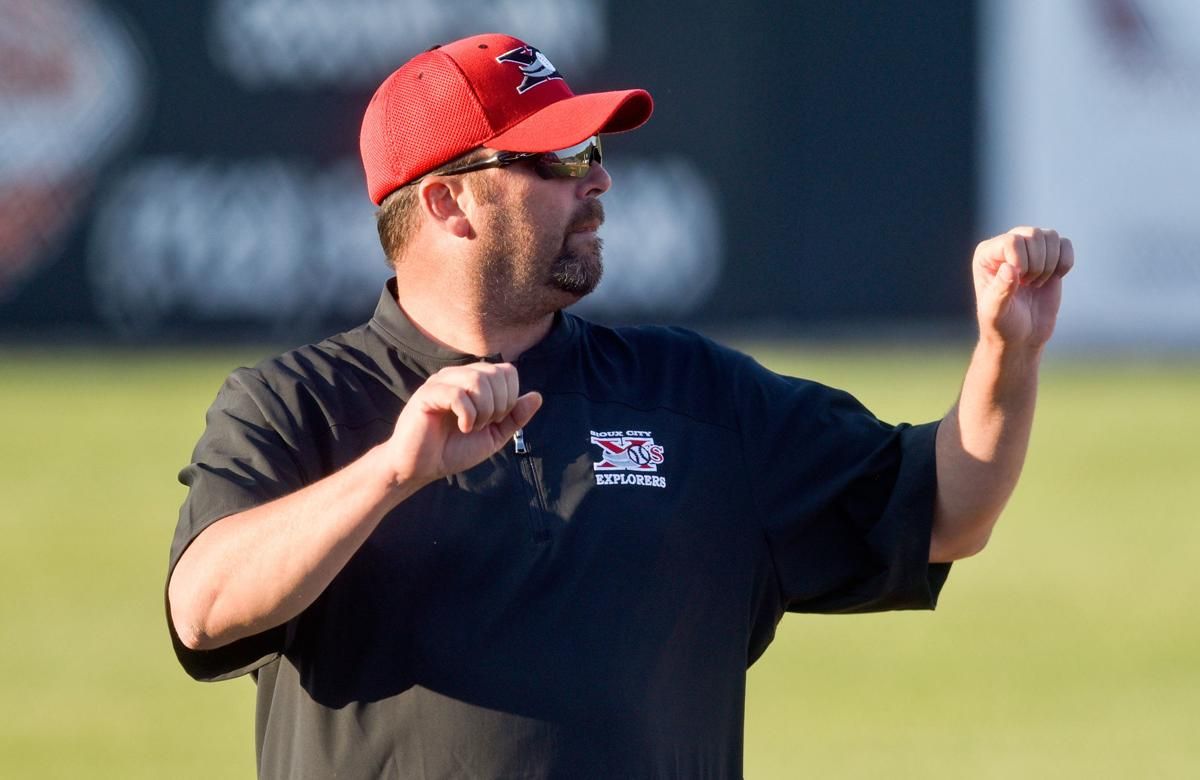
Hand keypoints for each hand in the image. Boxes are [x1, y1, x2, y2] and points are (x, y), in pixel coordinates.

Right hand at [383, 362, 541, 486]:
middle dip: (498, 405)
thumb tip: (537, 396)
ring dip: (483, 410)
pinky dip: (468, 415)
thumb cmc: (454, 450)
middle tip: (483, 425)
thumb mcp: (494, 436)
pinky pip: (458, 394)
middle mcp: (458, 375)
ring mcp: (441, 382)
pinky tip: (462, 427)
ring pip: (478, 380)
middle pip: (495, 374)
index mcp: (474, 381)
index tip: (497, 420)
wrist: (422, 468)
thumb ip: (515, 417)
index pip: (507, 371)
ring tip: (471, 427)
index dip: (510, 397)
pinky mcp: (427, 394)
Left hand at [972, 226, 1074, 348]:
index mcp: (986, 254)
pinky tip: (1054, 278)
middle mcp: (1007, 245)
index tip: (1019, 284)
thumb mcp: (996, 312)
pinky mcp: (1050, 256)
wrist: (1022, 336)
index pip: (1012, 241)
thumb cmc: (1002, 325)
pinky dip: (1065, 262)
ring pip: (1051, 236)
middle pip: (1034, 234)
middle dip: (1037, 264)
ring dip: (1050, 264)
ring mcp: (1029, 248)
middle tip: (1028, 285)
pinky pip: (1065, 244)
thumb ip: (1001, 291)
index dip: (1022, 262)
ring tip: (1036, 283)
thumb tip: (1009, 268)